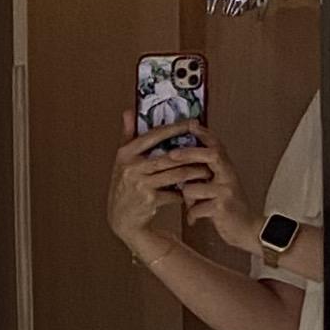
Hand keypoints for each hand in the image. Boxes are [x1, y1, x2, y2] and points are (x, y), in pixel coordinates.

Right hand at [110, 124, 204, 250]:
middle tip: (209, 148)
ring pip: (176, 174)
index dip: (176, 128)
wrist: (121, 218)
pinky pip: (174, 192)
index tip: (193, 122)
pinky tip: (194, 189)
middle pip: (169, 156)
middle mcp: (131, 167)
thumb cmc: (125, 185)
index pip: (154, 135)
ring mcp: (140, 184)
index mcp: (125, 153)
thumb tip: (129, 111)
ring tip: (206, 170)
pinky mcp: (149, 200)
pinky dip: (185, 192)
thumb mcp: (122, 160)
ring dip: (194, 173)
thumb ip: (127, 135)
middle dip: (192, 153)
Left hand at [171, 134, 259, 252]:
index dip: (204, 134)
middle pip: (210, 155)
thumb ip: (206, 174)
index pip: (217, 145)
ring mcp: (227, 191)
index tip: (191, 124)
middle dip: (188, 154)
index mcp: (227, 169)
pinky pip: (196, 207)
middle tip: (170, 155)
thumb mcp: (220, 186)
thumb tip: (181, 163)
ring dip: (188, 199)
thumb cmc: (229, 208)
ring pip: (193, 187)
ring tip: (193, 207)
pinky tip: (194, 220)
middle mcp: (229, 176)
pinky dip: (192, 215)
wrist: (248, 230)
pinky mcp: (223, 207)